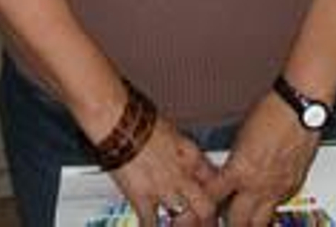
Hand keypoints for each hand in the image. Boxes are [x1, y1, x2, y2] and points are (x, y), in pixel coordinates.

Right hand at [108, 117, 222, 225]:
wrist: (118, 119)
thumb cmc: (139, 119)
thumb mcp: (170, 131)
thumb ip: (178, 149)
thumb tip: (178, 155)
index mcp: (190, 155)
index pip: (214, 180)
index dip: (216, 194)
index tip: (214, 201)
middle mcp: (182, 174)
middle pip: (207, 207)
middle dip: (208, 219)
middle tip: (206, 224)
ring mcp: (164, 188)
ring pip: (185, 220)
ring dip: (184, 225)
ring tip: (180, 226)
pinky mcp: (142, 197)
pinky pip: (151, 223)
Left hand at [212, 93, 318, 226]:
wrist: (299, 108)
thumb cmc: (270, 113)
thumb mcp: (239, 136)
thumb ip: (233, 161)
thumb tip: (227, 173)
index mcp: (239, 171)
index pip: (213, 198)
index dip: (206, 203)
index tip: (204, 205)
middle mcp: (258, 186)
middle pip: (237, 221)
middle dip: (228, 222)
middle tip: (223, 219)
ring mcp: (277, 190)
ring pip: (260, 222)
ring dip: (250, 222)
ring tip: (244, 219)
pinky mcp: (292, 187)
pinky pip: (277, 205)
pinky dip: (268, 207)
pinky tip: (264, 200)